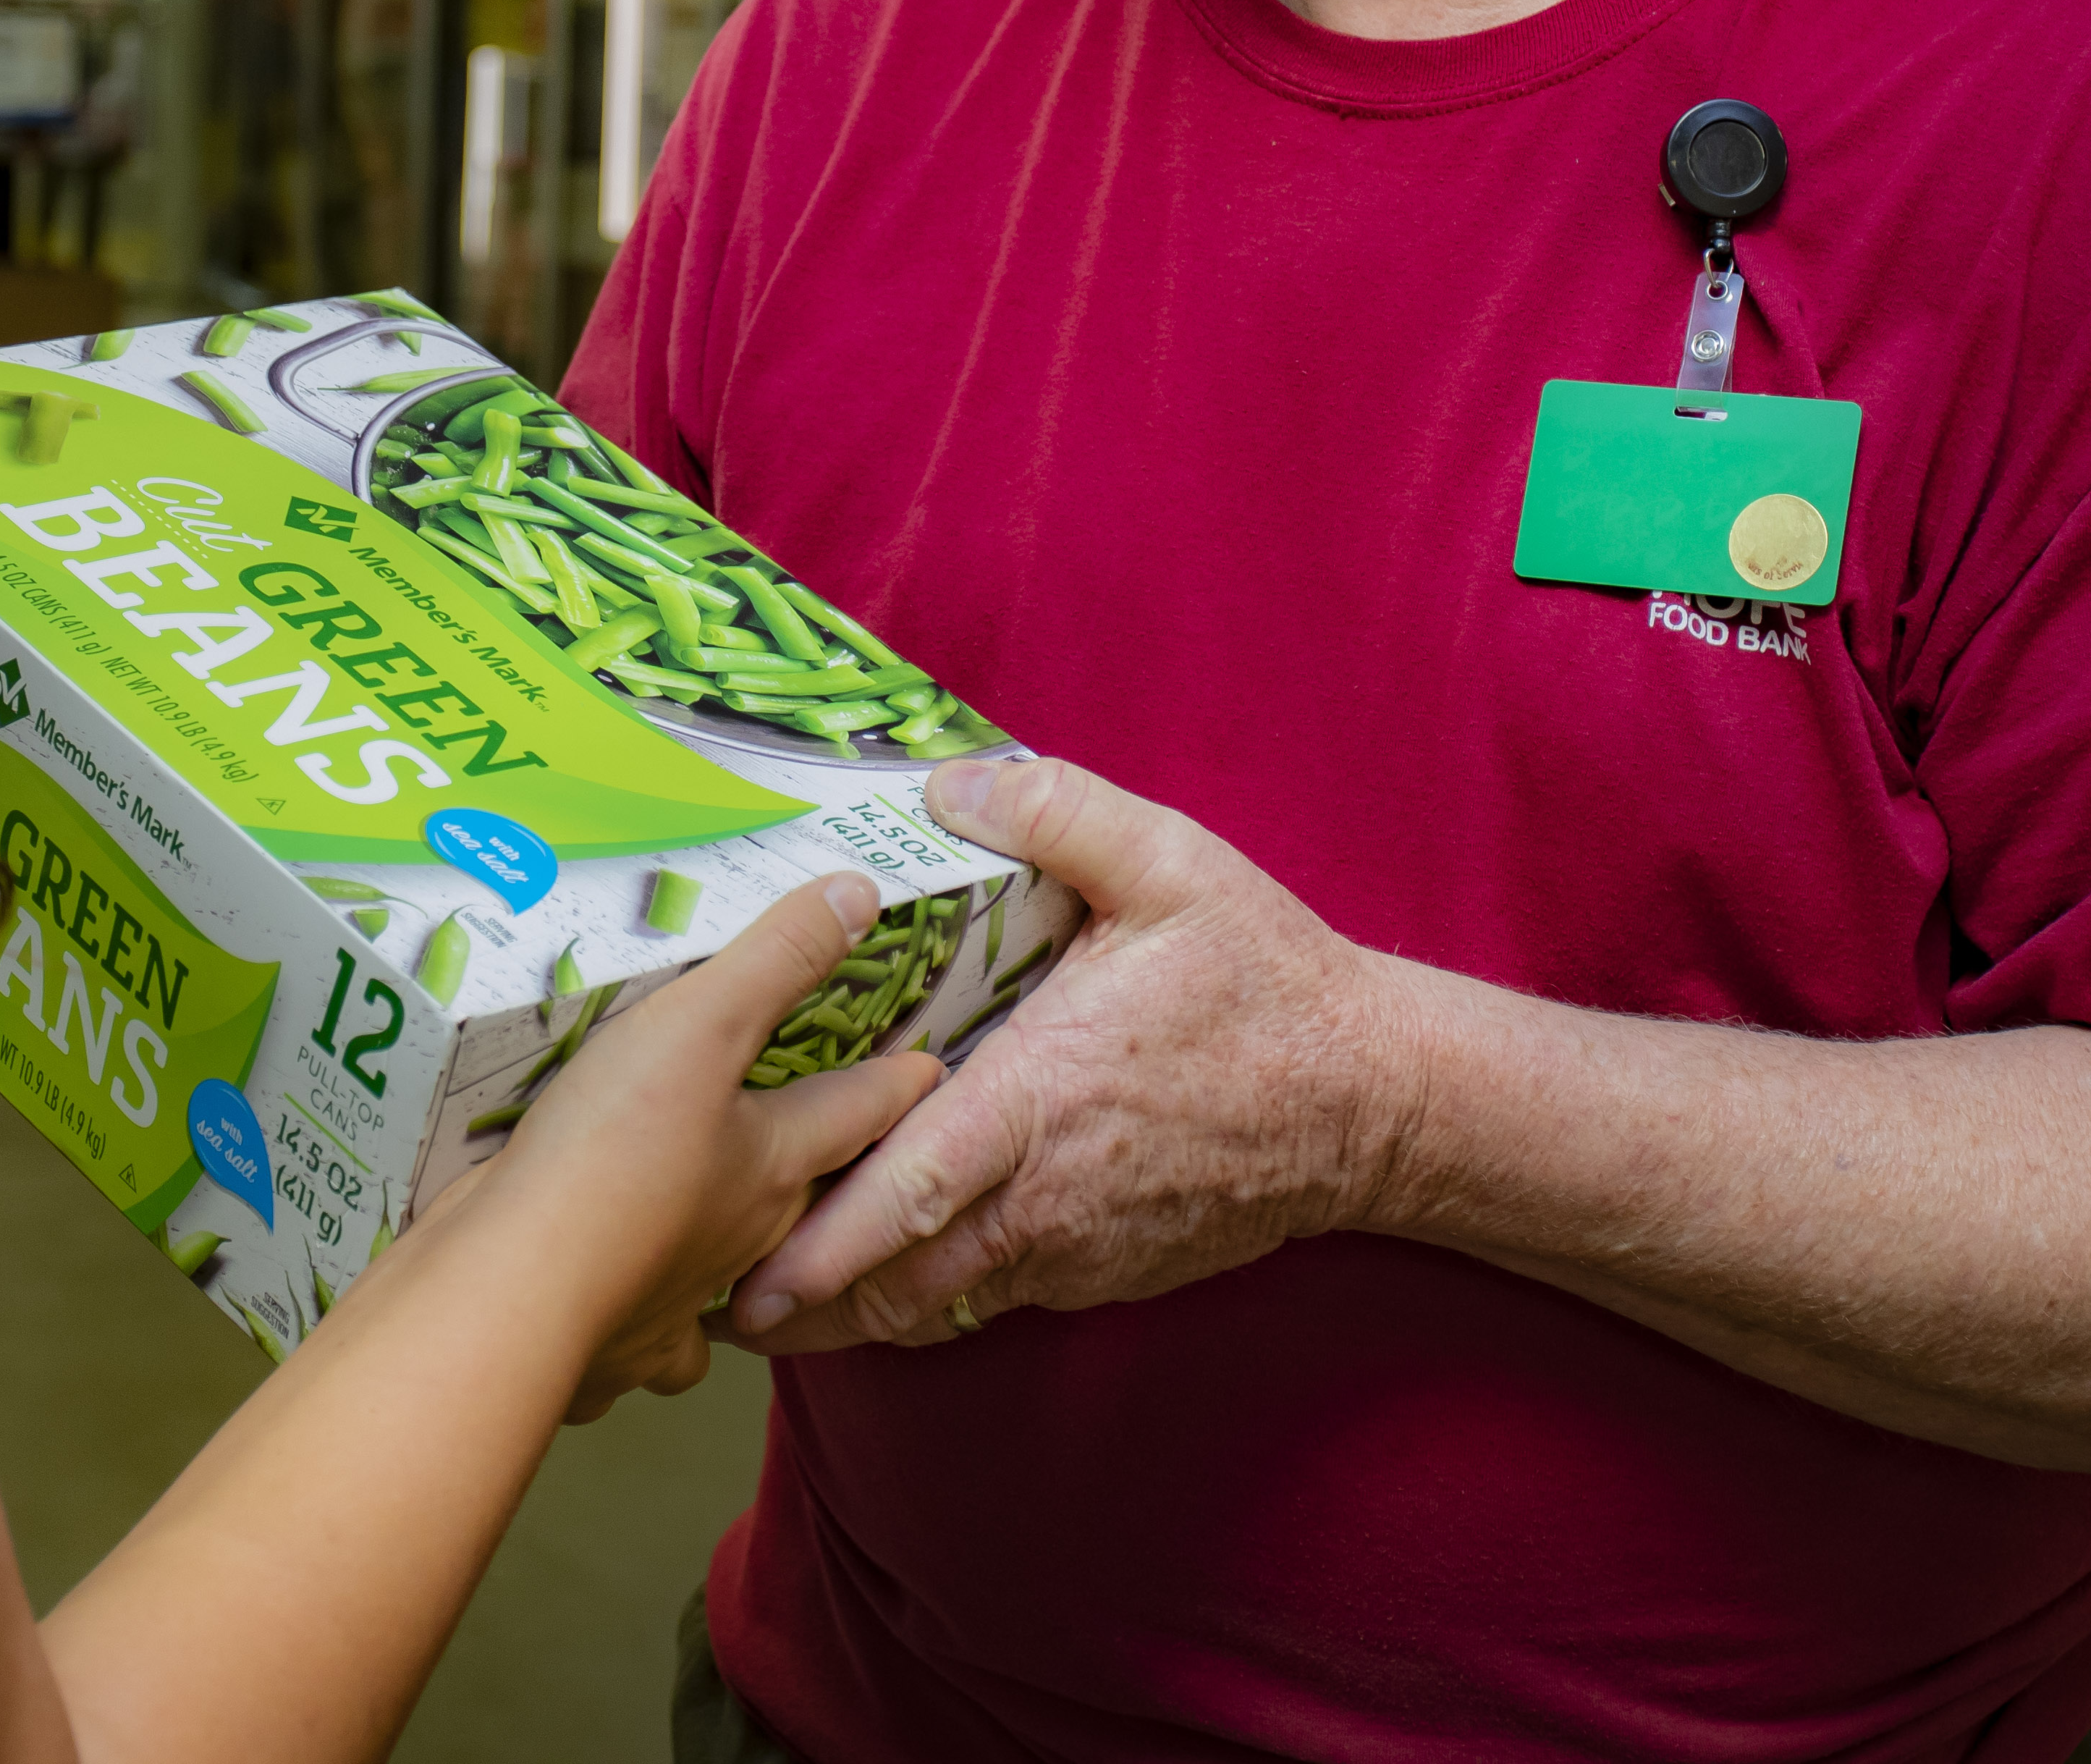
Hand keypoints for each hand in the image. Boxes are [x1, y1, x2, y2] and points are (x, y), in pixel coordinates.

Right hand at [433, 873, 941, 1418]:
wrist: (515, 1288)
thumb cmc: (611, 1151)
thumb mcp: (700, 1025)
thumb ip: (776, 957)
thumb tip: (860, 894)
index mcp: (775, 1164)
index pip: (858, 1113)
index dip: (897, 1084)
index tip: (930, 1072)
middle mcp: (745, 1238)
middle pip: (804, 1198)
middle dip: (824, 1171)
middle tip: (829, 1140)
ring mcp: (682, 1301)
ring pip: (737, 1279)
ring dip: (746, 1254)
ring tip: (732, 1225)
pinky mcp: (618, 1341)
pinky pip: (655, 1340)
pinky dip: (659, 1328)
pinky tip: (645, 1317)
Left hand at [723, 757, 1387, 1354]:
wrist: (1374, 1097)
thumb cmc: (1265, 979)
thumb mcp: (1172, 864)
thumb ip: (1056, 814)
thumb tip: (949, 782)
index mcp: (1043, 1098)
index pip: (912, 1191)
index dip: (825, 1244)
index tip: (747, 1276)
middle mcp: (1050, 1195)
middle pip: (903, 1280)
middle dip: (808, 1300)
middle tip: (716, 1303)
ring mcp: (1079, 1248)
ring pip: (943, 1304)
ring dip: (860, 1308)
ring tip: (774, 1300)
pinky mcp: (1107, 1271)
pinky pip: (997, 1296)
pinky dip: (933, 1295)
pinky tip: (886, 1269)